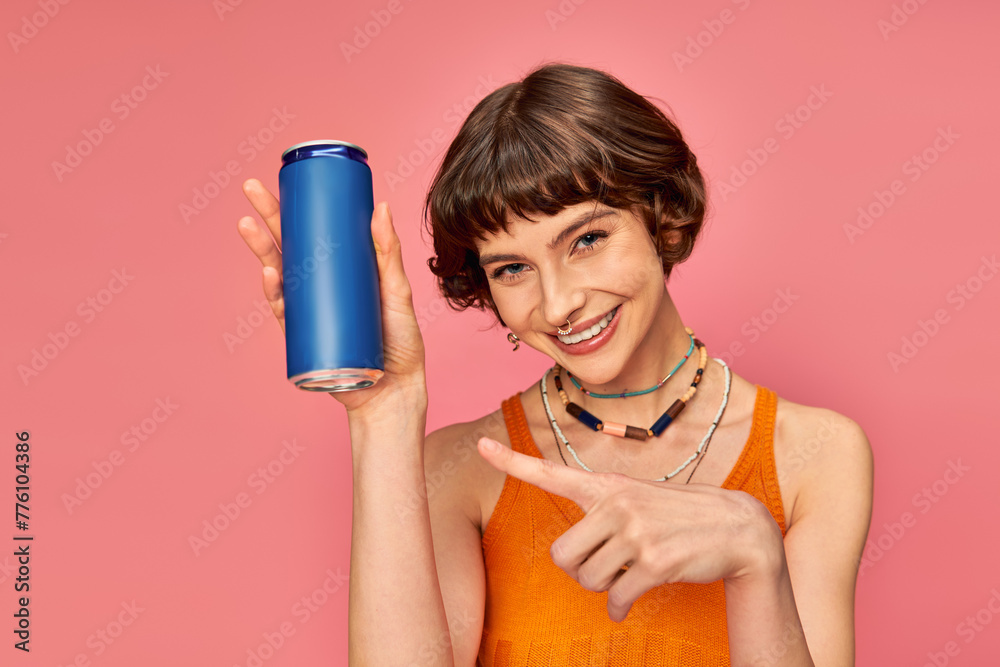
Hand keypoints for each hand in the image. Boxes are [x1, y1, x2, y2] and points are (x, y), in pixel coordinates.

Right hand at [237, 178, 426, 414]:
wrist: (395, 390)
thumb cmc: (400, 342)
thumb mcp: (397, 291)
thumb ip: (388, 253)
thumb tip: (380, 207)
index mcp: (341, 271)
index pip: (313, 232)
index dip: (295, 207)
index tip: (283, 179)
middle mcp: (321, 288)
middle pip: (289, 246)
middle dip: (268, 218)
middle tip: (252, 189)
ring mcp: (311, 311)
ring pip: (279, 275)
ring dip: (261, 250)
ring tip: (248, 225)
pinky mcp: (306, 337)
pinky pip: (285, 313)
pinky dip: (276, 293)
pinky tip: (270, 273)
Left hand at [476, 437, 782, 621]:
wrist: (737, 527)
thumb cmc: (676, 517)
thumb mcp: (636, 499)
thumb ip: (601, 514)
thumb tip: (568, 560)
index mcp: (607, 485)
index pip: (550, 472)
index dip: (511, 461)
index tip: (481, 444)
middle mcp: (616, 503)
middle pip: (560, 556)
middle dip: (577, 571)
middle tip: (600, 566)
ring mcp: (636, 531)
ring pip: (587, 580)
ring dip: (602, 588)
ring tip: (624, 574)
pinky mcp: (655, 561)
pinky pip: (616, 598)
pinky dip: (620, 606)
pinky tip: (631, 599)